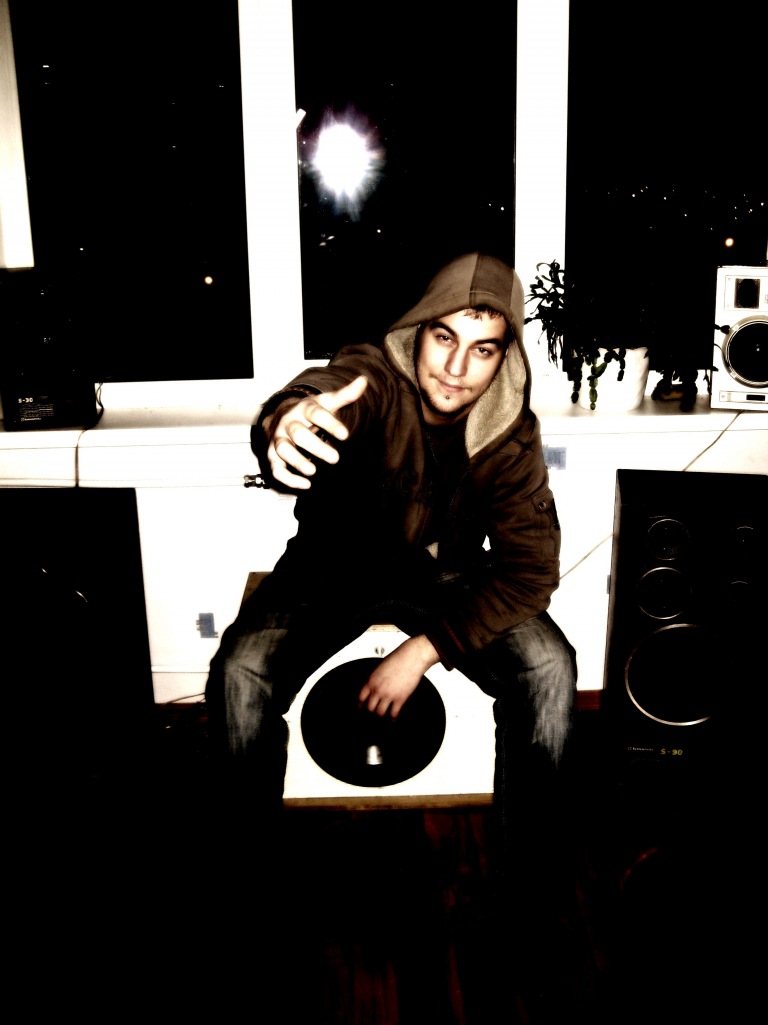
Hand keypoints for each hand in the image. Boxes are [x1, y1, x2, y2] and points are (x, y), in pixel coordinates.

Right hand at [266, 375, 367, 489]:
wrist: (280, 416)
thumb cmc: (308, 411)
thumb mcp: (325, 402)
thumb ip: (344, 395)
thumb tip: (363, 382)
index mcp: (303, 409)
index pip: (315, 413)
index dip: (329, 423)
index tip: (345, 435)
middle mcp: (288, 423)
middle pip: (298, 434)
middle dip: (315, 446)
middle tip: (335, 459)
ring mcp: (279, 439)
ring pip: (283, 450)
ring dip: (296, 461)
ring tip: (313, 471)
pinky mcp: (273, 456)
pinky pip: (276, 468)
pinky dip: (288, 479)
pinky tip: (305, 485)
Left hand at [358, 635, 439, 718]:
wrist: (411, 658)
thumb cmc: (397, 659)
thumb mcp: (379, 668)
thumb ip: (374, 679)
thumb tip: (373, 687)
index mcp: (371, 681)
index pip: (360, 698)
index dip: (360, 705)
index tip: (361, 709)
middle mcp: (378, 689)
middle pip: (369, 708)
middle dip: (370, 713)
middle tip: (372, 716)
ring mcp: (388, 695)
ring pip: (380, 713)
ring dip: (381, 717)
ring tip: (383, 718)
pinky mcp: (400, 699)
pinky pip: (393, 713)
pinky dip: (393, 718)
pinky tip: (393, 719)